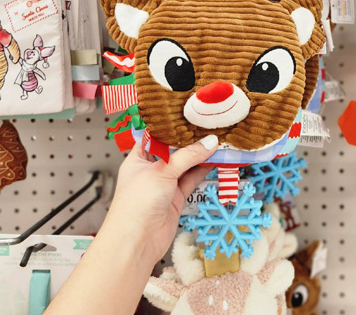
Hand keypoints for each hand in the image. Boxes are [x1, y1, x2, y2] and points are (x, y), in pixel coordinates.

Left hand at [105, 135, 218, 264]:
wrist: (137, 241)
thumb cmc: (137, 203)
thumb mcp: (162, 171)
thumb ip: (188, 156)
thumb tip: (210, 142)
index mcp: (138, 158)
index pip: (155, 136)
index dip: (170, 126)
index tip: (188, 115)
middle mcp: (151, 170)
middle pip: (173, 150)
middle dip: (190, 141)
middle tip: (209, 126)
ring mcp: (164, 184)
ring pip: (185, 165)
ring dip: (200, 156)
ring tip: (218, 141)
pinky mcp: (176, 198)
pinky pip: (192, 180)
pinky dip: (203, 171)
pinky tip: (215, 160)